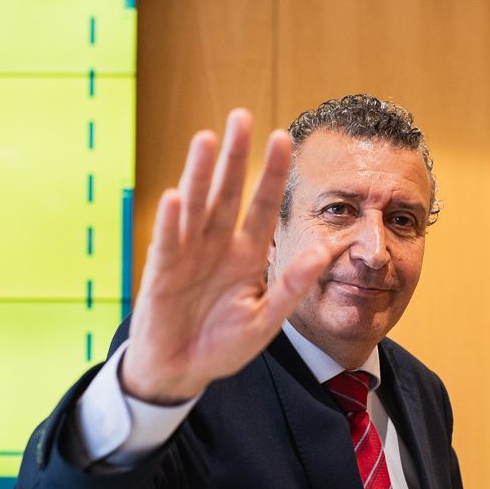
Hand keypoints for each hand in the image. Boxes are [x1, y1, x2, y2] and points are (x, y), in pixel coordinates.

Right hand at [119, 108, 331, 403]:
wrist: (181, 371)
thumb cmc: (222, 345)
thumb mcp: (265, 319)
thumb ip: (293, 286)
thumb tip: (327, 251)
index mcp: (246, 255)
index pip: (263, 206)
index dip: (272, 174)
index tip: (284, 138)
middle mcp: (217, 246)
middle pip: (227, 193)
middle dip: (235, 156)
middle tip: (242, 117)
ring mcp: (187, 255)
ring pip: (196, 206)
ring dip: (200, 174)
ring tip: (207, 139)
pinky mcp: (162, 273)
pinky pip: (168, 243)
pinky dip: (172, 222)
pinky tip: (176, 197)